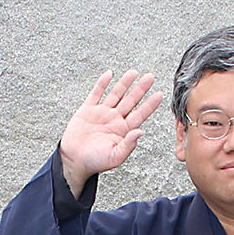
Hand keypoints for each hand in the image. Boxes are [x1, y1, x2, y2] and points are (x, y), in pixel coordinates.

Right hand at [59, 69, 162, 194]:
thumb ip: (128, 145)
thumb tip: (140, 131)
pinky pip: (96, 93)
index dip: (150, 104)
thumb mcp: (115, 157)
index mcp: (124, 130)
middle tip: (150, 77)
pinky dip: (102, 84)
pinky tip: (109, 74)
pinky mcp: (88, 109)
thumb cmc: (95, 162)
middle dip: (140, 89)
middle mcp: (115, 119)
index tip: (159, 94)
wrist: (74, 161)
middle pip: (130, 101)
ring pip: (116, 94)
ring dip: (124, 83)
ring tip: (134, 72)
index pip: (140, 114)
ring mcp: (102, 113)